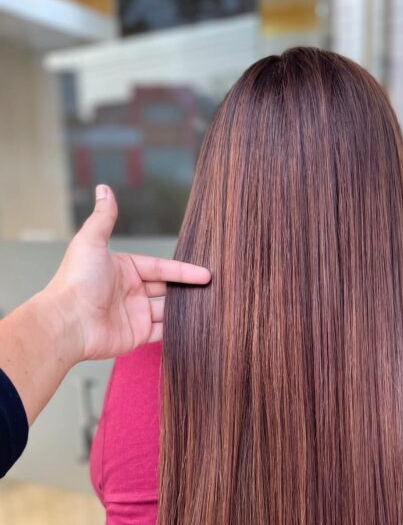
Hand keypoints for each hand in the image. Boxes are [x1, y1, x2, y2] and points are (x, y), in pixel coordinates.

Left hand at [43, 185, 210, 362]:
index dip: (182, 270)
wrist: (68, 322)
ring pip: (167, 310)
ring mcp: (134, 314)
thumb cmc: (77, 281)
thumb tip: (104, 189)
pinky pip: (161, 332)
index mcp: (123, 270)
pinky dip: (177, 329)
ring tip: (208, 306)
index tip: (204, 273)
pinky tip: (193, 325)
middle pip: (165, 288)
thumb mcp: (91, 242)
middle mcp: (130, 291)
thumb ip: (104, 218)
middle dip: (186, 288)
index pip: (160, 267)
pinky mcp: (136, 335)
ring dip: (184, 308)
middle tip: (211, 289)